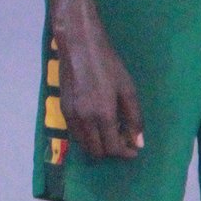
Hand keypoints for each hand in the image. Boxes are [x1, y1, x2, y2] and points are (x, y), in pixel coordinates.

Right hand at [57, 23, 143, 160]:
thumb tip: (138, 143)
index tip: (133, 150)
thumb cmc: (108, 65)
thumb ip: (134, 119)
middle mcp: (85, 120)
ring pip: (83, 144)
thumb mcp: (128, 90)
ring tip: (110, 132)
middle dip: (111, 151)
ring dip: (98, 145)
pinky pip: (75, 133)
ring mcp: (71, 116)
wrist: (79, 47)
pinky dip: (87, 136)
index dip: (125, 153)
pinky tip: (97, 124)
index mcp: (103, 114)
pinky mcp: (63, 110)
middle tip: (122, 140)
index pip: (113, 147)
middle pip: (96, 151)